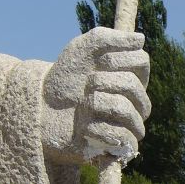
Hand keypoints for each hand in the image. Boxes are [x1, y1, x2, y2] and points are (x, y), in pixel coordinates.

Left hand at [41, 28, 150, 164]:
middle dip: (106, 81)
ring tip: (85, 104)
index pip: (142, 61)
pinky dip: (98, 129)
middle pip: (135, 86)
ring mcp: (126, 123)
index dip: (121, 58)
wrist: (42, 108)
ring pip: (130, 113)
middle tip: (87, 83)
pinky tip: (84, 128)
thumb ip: (109, 39)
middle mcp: (133, 99)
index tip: (101, 60)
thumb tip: (141, 38)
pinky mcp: (117, 146)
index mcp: (128, 74)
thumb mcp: (81, 49)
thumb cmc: (64, 77)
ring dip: (100, 103)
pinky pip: (122, 138)